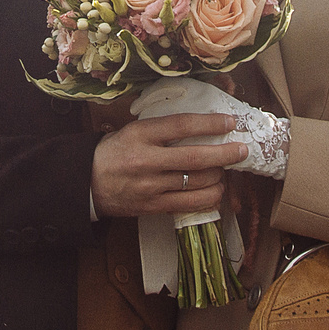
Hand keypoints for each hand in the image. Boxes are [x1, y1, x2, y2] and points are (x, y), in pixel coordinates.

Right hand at [90, 112, 246, 217]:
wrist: (87, 183)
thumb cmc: (113, 152)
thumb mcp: (132, 130)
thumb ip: (162, 127)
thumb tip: (201, 122)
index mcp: (139, 135)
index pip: (181, 125)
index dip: (209, 123)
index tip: (229, 122)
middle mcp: (146, 160)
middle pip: (195, 157)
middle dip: (225, 153)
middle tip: (241, 149)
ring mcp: (151, 187)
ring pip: (197, 182)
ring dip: (218, 175)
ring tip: (224, 169)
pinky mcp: (154, 207)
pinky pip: (190, 203)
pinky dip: (209, 197)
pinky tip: (215, 189)